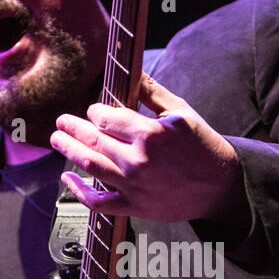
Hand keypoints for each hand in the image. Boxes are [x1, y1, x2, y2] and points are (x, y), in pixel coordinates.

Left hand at [50, 72, 244, 223]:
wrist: (221, 187)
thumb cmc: (203, 147)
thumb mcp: (182, 113)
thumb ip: (152, 92)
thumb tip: (133, 71)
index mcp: (149, 134)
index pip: (106, 118)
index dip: (96, 112)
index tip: (95, 111)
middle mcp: (138, 161)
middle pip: (92, 140)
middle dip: (72, 128)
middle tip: (61, 121)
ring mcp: (134, 187)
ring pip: (89, 166)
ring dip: (68, 150)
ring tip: (58, 139)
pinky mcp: (135, 207)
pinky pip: (99, 202)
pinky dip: (79, 191)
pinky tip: (67, 178)